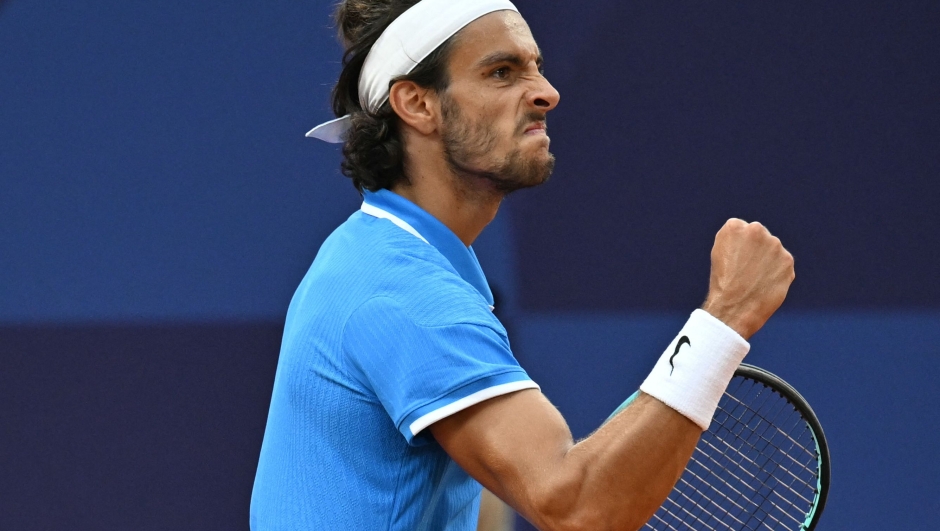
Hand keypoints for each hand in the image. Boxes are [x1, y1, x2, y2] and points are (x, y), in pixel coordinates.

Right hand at [702, 219, 794, 339]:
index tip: (735, 259)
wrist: (734, 307)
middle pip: (759, 237)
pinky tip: (765, 283)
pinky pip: (783, 264)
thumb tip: (750, 238)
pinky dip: (777, 273)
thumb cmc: (723, 282)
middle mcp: (756, 230)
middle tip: (746, 270)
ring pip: (773, 250)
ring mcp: (775, 244)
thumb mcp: (719, 253)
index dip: (738, 246)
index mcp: (734, 226)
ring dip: (767, 261)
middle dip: (756, 250)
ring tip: (755, 279)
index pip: (742, 229)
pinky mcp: (788, 260)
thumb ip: (735, 239)